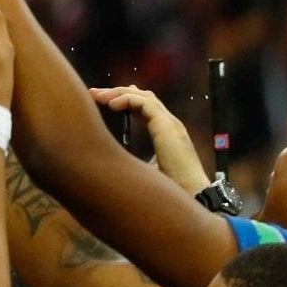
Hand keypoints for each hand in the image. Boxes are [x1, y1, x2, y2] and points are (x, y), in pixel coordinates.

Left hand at [90, 85, 209, 194]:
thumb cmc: (172, 187)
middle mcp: (169, 123)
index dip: (124, 100)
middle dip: (117, 92)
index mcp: (165, 132)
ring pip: (142, 96)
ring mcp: (169, 123)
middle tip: (94, 94)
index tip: (103, 101)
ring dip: (118, 93)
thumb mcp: (146, 169)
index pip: (145, 106)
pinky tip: (111, 105)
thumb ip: (135, 159)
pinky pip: (144, 102)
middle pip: (142, 96)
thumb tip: (116, 160)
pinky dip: (126, 99)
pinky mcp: (167, 125)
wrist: (191, 194)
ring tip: (98, 96)